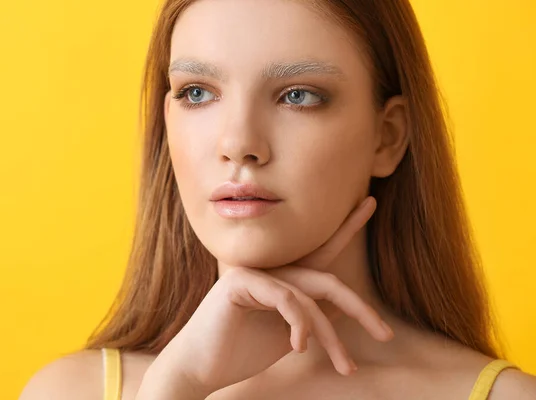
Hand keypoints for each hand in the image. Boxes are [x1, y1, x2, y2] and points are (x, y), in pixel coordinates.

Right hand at [137, 196, 391, 397]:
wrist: (201, 368)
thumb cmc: (240, 351)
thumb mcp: (288, 335)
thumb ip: (312, 316)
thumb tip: (343, 307)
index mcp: (280, 278)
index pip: (319, 252)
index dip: (345, 228)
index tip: (369, 203)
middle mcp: (269, 268)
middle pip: (325, 279)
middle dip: (359, 307)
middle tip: (385, 333)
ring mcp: (254, 271)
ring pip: (310, 296)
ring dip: (331, 335)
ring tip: (344, 366)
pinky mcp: (241, 282)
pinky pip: (287, 299)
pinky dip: (300, 324)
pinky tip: (299, 346)